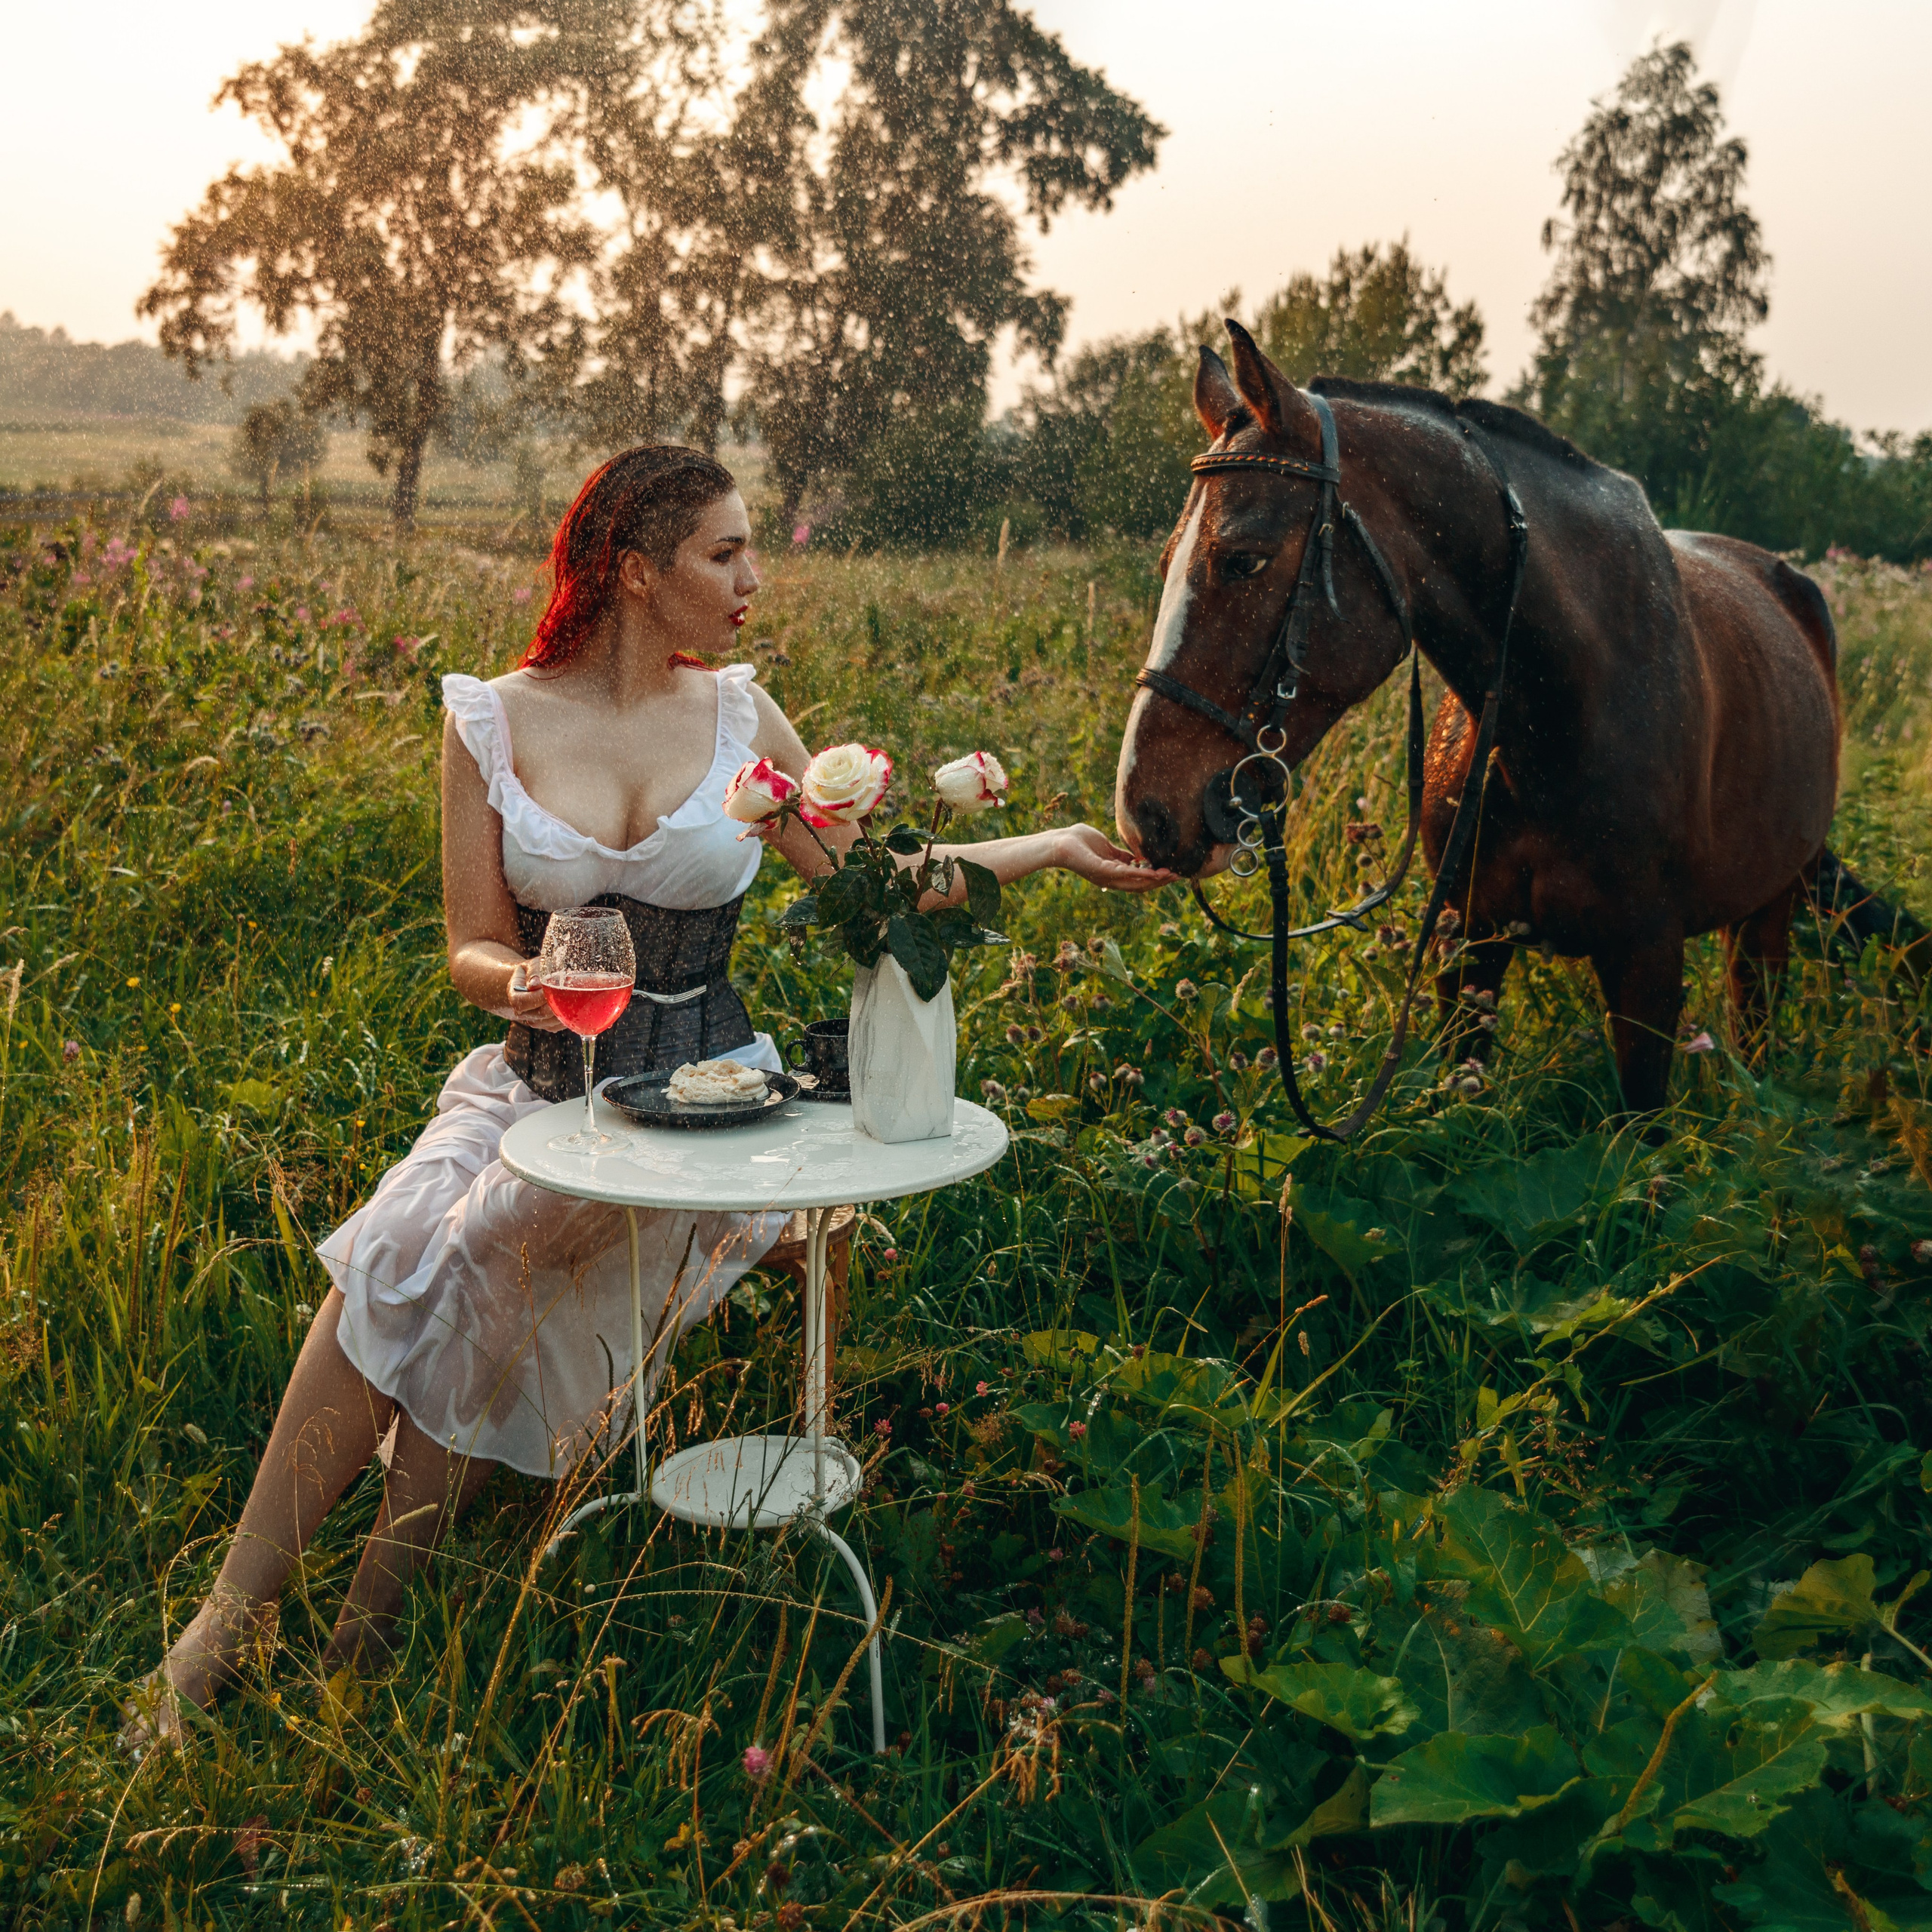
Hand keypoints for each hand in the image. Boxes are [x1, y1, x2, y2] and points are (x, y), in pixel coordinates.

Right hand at [504, 961, 569, 1031]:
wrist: (533, 983)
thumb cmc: (534, 972)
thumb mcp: (531, 965)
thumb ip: (533, 971)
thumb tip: (535, 983)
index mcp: (515, 997)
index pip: (524, 1002)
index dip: (538, 997)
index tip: (551, 987)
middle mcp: (523, 1013)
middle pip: (542, 1013)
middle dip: (556, 1002)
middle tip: (568, 990)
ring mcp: (536, 1021)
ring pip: (552, 1022)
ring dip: (564, 1009)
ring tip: (572, 995)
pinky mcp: (548, 1026)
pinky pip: (559, 1025)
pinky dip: (568, 1016)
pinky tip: (573, 1003)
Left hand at [1052, 823, 1177, 892]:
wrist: (1060, 843)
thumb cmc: (1079, 842)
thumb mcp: (1106, 848)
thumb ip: (1120, 855)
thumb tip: (1136, 858)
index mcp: (1113, 874)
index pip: (1138, 879)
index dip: (1156, 878)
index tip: (1172, 872)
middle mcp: (1111, 880)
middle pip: (1141, 885)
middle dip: (1160, 882)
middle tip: (1178, 876)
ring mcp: (1106, 877)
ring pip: (1136, 883)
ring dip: (1155, 880)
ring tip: (1171, 875)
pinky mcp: (1102, 871)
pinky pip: (1125, 874)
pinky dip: (1141, 874)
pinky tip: (1155, 872)